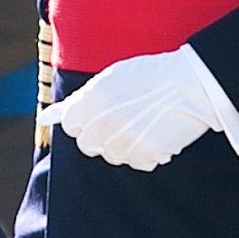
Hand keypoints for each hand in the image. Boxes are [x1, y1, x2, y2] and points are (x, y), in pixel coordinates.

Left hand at [38, 47, 213, 170]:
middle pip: (88, 145)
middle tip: (125, 118)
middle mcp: (103, 123)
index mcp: (91, 100)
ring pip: (113, 156)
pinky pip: (139, 162)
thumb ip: (79, 100)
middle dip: (102, 135)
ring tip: (146, 122)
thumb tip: (46, 117)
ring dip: (126, 144)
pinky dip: (148, 152)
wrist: (192, 81)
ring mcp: (124, 141)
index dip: (87, 119)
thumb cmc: (150, 75)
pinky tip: (159, 132)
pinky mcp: (145, 155)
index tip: (103, 112)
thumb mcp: (111, 78)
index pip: (72, 125)